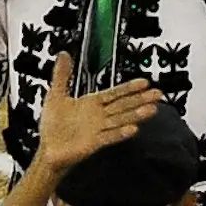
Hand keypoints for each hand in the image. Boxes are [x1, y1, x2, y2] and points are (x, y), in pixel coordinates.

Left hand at [26, 54, 162, 184]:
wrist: (48, 150)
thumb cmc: (53, 126)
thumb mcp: (56, 95)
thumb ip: (62, 75)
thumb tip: (63, 55)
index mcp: (92, 103)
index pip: (115, 93)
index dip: (129, 87)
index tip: (144, 82)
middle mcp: (99, 116)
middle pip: (123, 105)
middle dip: (141, 99)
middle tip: (157, 94)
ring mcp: (98, 129)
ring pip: (121, 120)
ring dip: (136, 115)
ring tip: (151, 110)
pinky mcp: (94, 143)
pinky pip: (109, 137)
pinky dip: (120, 133)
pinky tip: (133, 129)